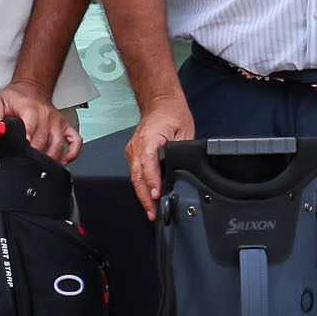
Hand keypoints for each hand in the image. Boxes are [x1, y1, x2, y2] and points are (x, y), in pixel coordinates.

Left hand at [0, 83, 79, 162]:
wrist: (31, 88)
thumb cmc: (15, 98)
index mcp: (30, 109)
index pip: (31, 129)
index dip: (26, 143)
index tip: (22, 151)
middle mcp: (47, 115)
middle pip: (43, 141)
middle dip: (33, 155)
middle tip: (24, 162)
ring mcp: (58, 122)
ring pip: (58, 145)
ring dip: (50, 158)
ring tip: (38, 165)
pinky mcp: (65, 126)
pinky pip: (76, 141)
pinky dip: (72, 153)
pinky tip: (62, 160)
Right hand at [126, 84, 196, 215]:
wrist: (160, 103)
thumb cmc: (172, 114)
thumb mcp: (184, 132)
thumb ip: (181, 152)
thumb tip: (182, 170)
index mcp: (149, 139)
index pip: (148, 164)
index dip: (152, 181)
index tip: (157, 195)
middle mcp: (137, 146)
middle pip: (137, 176)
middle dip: (145, 197)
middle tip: (153, 212)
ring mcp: (133, 150)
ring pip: (134, 177)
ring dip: (142, 195)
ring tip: (150, 210)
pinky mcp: (133, 153)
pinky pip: (135, 173)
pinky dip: (140, 186)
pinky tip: (147, 197)